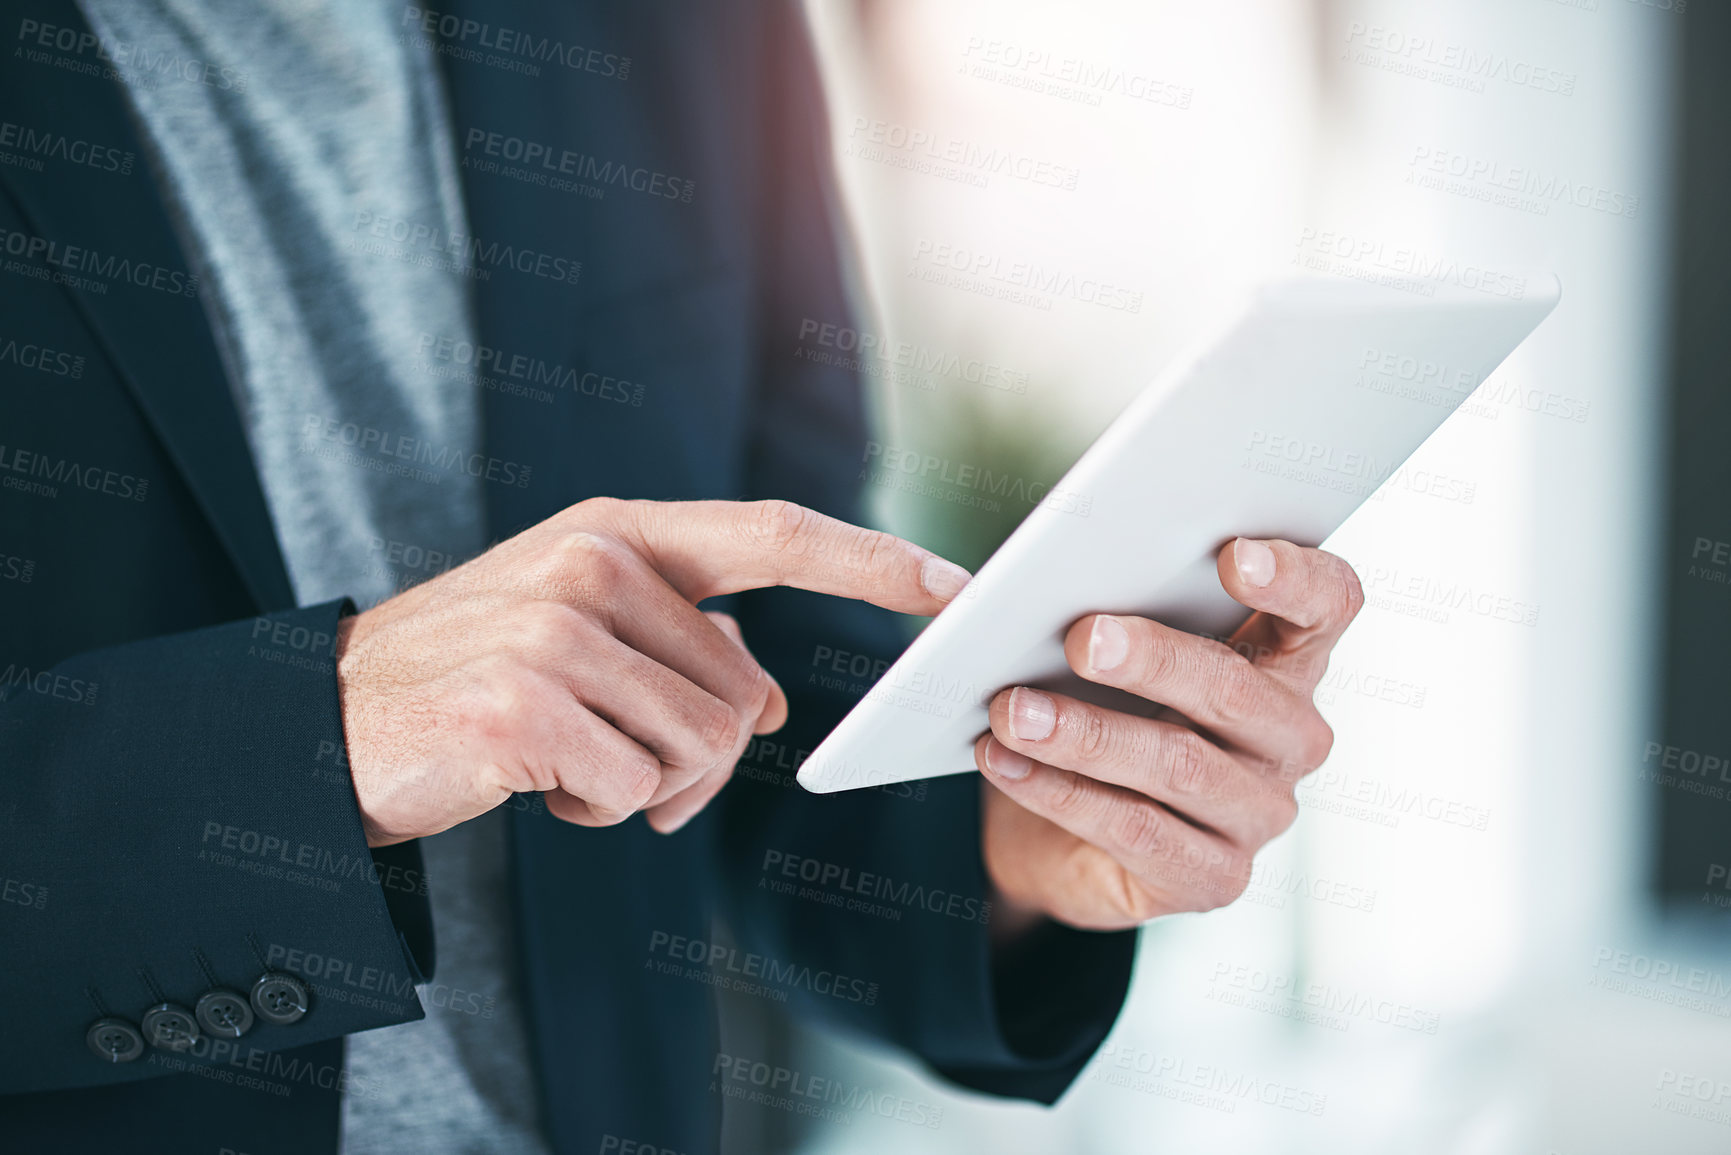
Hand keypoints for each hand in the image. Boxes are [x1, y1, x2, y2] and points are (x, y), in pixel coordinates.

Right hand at [337, 497, 969, 845]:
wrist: (330, 719)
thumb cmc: (478, 678)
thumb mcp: (585, 638)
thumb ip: (685, 646)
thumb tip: (774, 696)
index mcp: (620, 533)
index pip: (774, 535)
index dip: (871, 561)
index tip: (954, 586)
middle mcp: (594, 563)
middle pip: (744, 696)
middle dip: (701, 758)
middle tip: (622, 763)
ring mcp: (557, 630)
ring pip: (699, 749)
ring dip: (644, 786)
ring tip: (566, 761)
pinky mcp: (525, 704)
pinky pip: (633, 793)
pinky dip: (596, 810)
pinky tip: (531, 780)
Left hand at [976, 538, 1362, 931]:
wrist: (1055, 835)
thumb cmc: (1092, 709)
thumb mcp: (1098, 652)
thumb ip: (1086, 606)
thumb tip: (1002, 582)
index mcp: (1283, 658)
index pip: (1328, 605)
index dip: (1294, 577)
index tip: (1232, 554)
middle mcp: (1291, 736)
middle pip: (1236, 687)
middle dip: (1153, 658)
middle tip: (1081, 637)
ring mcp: (1259, 813)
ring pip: (1179, 763)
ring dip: (1086, 733)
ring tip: (1012, 708)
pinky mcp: (1214, 878)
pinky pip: (1136, 829)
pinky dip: (1061, 792)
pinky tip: (1005, 761)